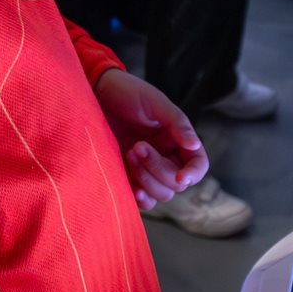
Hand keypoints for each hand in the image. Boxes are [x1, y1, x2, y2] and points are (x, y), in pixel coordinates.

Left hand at [94, 69, 208, 210]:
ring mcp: (148, 169)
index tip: (180, 177)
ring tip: (128, 153)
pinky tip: (130, 186)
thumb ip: (177, 123)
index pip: (197, 164)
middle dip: (158, 168)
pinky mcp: (129, 176)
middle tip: (137, 146)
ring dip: (146, 179)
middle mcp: (166, 157)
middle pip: (176, 182)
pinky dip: (139, 197)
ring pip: (161, 194)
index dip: (193, 174)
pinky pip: (142, 199)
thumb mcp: (154, 102)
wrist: (95, 94)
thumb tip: (194, 145)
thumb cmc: (127, 92)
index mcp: (178, 139)